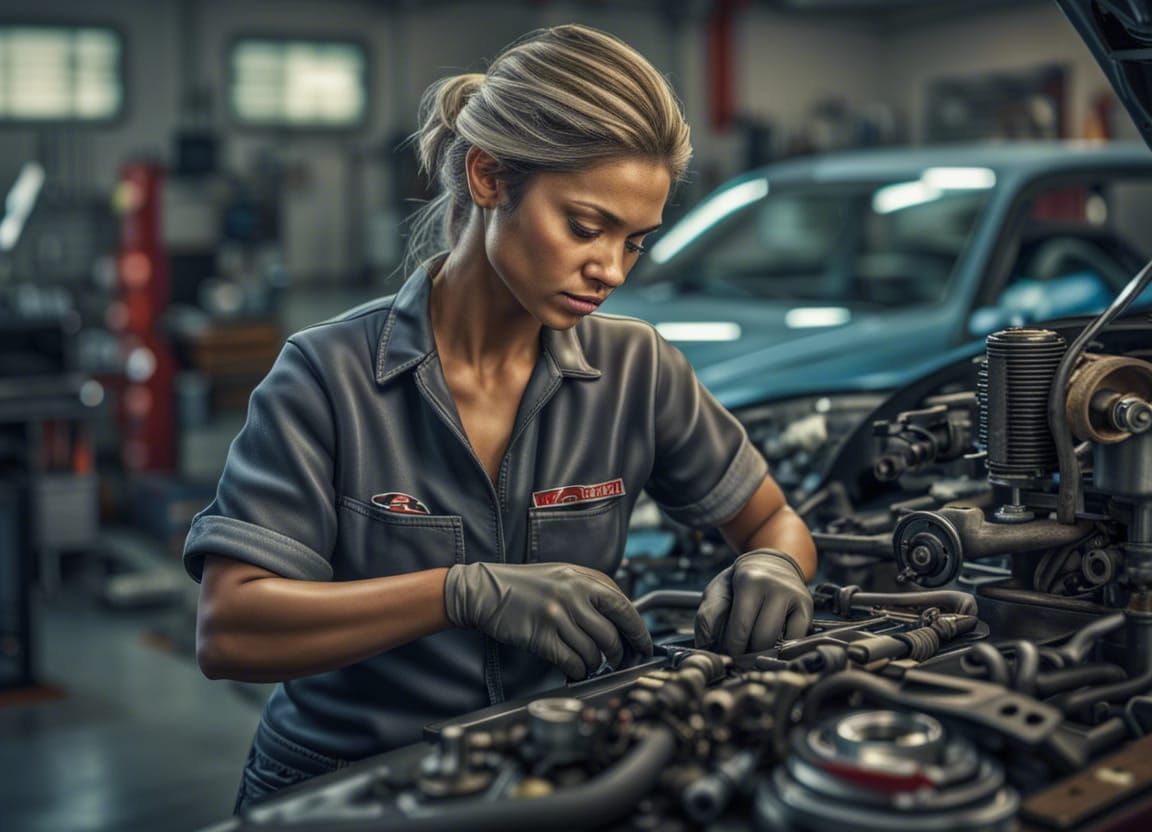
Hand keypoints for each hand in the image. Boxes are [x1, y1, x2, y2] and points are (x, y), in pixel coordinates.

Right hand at [444, 562, 652, 679]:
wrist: (485, 591)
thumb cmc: (524, 585)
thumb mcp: (563, 575)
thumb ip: (592, 591)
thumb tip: (621, 618)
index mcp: (582, 579)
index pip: (624, 607)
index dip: (639, 630)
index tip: (645, 645)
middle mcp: (572, 595)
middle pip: (611, 635)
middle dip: (620, 655)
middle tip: (619, 661)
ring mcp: (557, 616)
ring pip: (593, 652)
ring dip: (596, 665)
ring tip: (591, 664)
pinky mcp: (541, 637)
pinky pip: (572, 662)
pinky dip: (579, 671)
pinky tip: (575, 670)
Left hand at [694, 549, 812, 654]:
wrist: (772, 563)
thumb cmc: (742, 581)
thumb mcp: (717, 590)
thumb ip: (707, 617)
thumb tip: (706, 647)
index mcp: (750, 581)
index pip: (740, 628)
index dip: (732, 648)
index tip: (728, 654)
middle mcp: (776, 587)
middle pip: (761, 639)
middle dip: (748, 652)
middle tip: (741, 652)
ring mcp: (795, 597)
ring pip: (779, 642)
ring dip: (764, 652)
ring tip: (754, 646)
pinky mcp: (808, 608)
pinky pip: (796, 640)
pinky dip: (783, 647)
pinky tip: (773, 640)